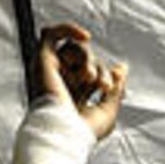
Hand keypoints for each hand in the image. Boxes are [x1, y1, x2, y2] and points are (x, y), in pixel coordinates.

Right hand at [34, 22, 125, 140]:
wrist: (64, 133)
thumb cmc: (82, 132)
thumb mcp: (108, 111)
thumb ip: (116, 89)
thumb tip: (121, 69)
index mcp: (73, 96)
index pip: (91, 74)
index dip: (104, 75)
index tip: (109, 87)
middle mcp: (61, 83)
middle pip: (85, 60)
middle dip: (99, 70)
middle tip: (103, 86)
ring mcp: (51, 72)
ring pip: (74, 49)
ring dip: (88, 59)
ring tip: (89, 76)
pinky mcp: (43, 62)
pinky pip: (52, 34)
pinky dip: (69, 29)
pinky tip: (85, 36)